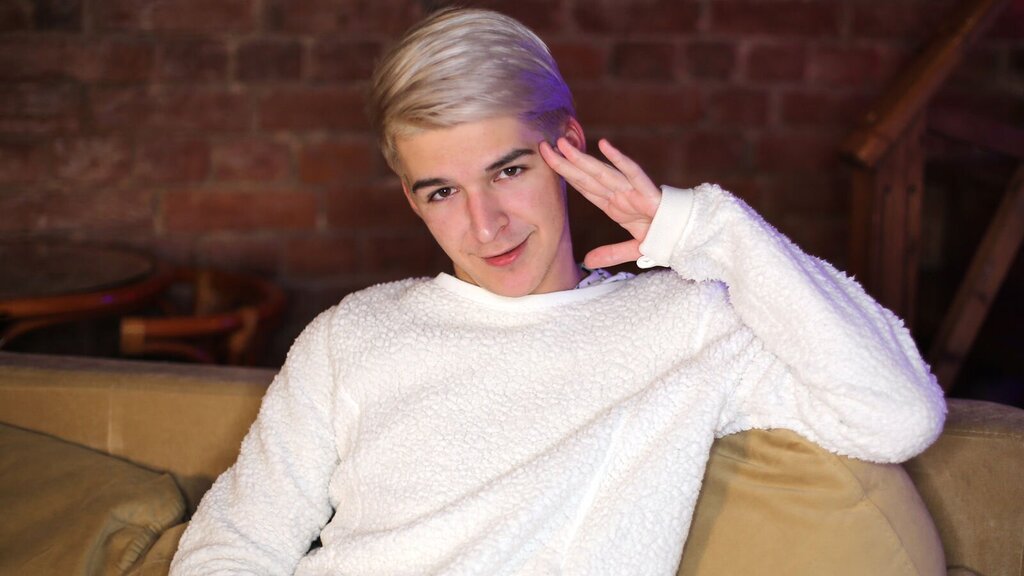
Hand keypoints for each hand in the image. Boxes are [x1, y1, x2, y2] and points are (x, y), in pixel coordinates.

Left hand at [539, 137, 661, 267]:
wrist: (687, 237)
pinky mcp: (648, 192)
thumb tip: (587, 263)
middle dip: (564, 162)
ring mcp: (632, 191)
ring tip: (563, 145)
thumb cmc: (662, 236)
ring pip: (602, 173)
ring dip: (582, 159)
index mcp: (614, 204)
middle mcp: (619, 194)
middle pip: (586, 177)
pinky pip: (632, 173)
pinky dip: (619, 160)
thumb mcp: (632, 250)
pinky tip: (605, 146)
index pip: (583, 186)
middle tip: (543, 147)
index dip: (564, 174)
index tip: (546, 161)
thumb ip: (610, 254)